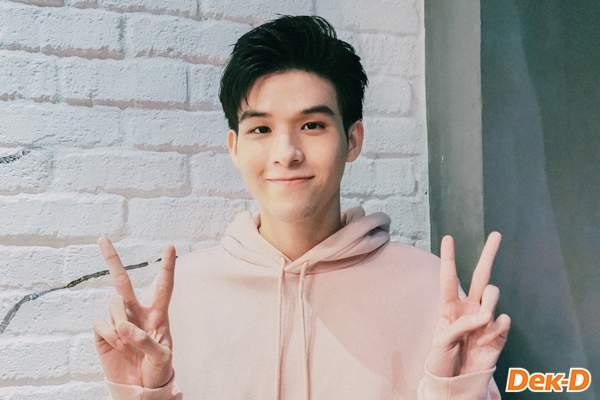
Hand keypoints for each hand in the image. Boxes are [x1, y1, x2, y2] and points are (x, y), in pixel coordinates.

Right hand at [93, 237, 175, 387]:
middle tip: (102, 239)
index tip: (170, 246)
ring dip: (119, 320)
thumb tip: (123, 326)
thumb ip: (145, 340)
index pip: (163, 287)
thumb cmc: (157, 370)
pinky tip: (116, 344)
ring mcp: (118, 322)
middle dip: (113, 260)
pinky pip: (100, 322)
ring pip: (112, 303)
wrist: (141, 390)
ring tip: (126, 341)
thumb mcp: (161, 356)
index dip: (167, 267)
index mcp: (157, 314)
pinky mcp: (103, 334)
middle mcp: (136, 313)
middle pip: (123, 282)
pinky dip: (108, 333)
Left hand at [427, 232, 510, 376]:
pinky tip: (485, 341)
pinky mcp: (498, 332)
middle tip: (495, 234)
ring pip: (492, 294)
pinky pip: (502, 319)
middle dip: (488, 254)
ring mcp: (485, 318)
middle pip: (481, 275)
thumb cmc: (442, 359)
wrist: (456, 382)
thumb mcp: (441, 341)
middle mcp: (469, 307)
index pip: (449, 278)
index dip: (449, 258)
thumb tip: (484, 317)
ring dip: (488, 303)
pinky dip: (494, 330)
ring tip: (481, 322)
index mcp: (449, 306)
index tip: (448, 237)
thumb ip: (459, 325)